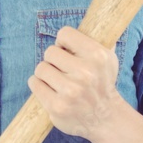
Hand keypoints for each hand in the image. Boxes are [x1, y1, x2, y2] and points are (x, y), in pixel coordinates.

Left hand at [27, 25, 123, 139]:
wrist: (105, 118)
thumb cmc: (102, 84)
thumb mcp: (107, 59)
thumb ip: (92, 41)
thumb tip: (78, 23)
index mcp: (97, 56)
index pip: (64, 34)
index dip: (63, 42)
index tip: (67, 51)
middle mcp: (85, 73)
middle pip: (50, 52)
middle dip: (53, 60)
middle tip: (62, 69)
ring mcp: (70, 92)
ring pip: (41, 68)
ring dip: (45, 73)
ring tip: (56, 80)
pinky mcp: (57, 107)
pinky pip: (35, 84)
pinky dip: (38, 85)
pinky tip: (49, 89)